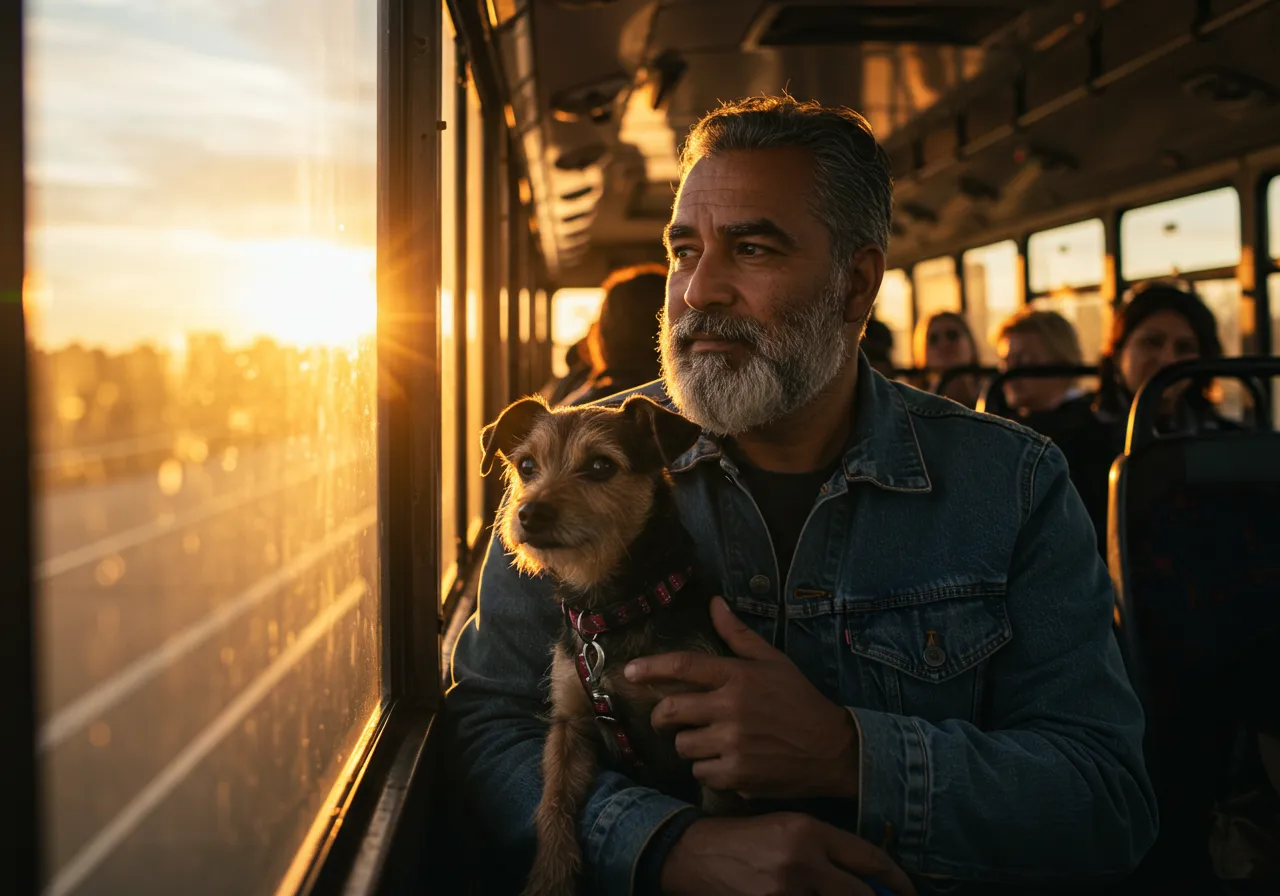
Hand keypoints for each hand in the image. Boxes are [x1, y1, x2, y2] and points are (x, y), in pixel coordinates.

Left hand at [624, 596, 858, 799]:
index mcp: (738, 676)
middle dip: (663, 716)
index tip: (629, 672)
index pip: (684, 665)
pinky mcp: (737, 774)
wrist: (832, 749)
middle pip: (671, 710)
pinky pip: (700, 773)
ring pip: (683, 746)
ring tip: (710, 742)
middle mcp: (730, 707)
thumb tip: (714, 602)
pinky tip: (726, 763)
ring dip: (690, 745)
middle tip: (669, 718)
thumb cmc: (800, 700)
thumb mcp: (774, 661)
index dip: (651, 667)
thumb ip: (739, 634)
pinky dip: (708, 770)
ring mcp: (732, 743)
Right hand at [660, 813, 917, 895]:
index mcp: (809, 830)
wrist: (692, 854)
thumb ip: (827, 850)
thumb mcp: (788, 829)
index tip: (909, 892)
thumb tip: (869, 879)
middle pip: (861, 894)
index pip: (870, 859)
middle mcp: (802, 860)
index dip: (898, 881)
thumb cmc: (744, 839)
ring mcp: (785, 891)